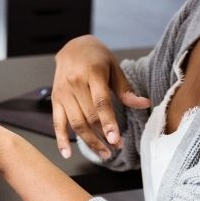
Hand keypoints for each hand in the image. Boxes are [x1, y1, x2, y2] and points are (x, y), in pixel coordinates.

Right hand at [52, 35, 150, 159]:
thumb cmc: (96, 57)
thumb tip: (144, 104)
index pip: (101, 102)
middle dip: (102, 136)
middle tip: (116, 148)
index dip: (108, 122)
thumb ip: (126, 89)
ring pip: (75, 123)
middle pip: (88, 116)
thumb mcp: (114, 67)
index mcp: (92, 73)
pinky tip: (67, 154)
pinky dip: (61, 140)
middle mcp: (74, 83)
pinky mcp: (55, 99)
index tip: (116, 139)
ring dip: (89, 141)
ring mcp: (63, 92)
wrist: (72, 46)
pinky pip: (57, 122)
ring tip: (104, 154)